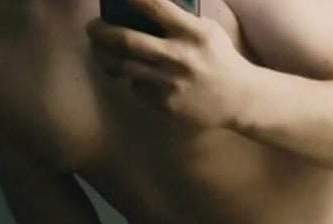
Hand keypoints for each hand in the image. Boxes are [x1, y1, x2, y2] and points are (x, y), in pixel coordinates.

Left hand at [86, 0, 252, 127]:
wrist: (239, 100)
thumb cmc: (222, 61)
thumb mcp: (208, 32)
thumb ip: (180, 21)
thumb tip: (145, 10)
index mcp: (191, 33)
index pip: (152, 5)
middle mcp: (179, 57)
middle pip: (126, 40)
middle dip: (101, 32)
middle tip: (93, 30)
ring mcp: (171, 84)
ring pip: (125, 68)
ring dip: (107, 58)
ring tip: (103, 53)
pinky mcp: (167, 105)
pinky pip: (139, 89)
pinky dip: (136, 82)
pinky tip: (142, 79)